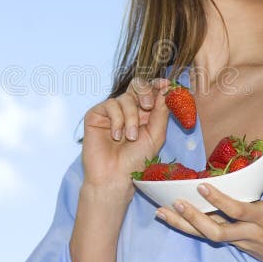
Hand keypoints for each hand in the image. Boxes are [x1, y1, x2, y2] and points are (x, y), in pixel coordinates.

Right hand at [81, 76, 171, 196]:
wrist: (114, 176)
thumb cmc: (136, 160)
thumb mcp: (155, 135)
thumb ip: (161, 111)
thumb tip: (166, 88)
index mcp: (144, 113)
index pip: (151, 91)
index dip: (157, 85)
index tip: (165, 85)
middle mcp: (128, 109)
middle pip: (137, 85)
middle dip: (145, 93)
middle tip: (148, 106)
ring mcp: (111, 111)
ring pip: (125, 98)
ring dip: (131, 118)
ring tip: (130, 137)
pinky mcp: (96, 114)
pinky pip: (110, 105)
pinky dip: (117, 121)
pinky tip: (115, 136)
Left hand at [155, 142, 262, 261]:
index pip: (238, 210)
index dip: (219, 200)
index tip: (201, 186)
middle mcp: (248, 233)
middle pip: (216, 231)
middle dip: (194, 219)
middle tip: (175, 203)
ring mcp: (240, 242)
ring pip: (208, 236)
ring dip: (183, 225)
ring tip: (162, 212)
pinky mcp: (236, 247)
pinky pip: (211, 237)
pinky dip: (191, 228)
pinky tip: (174, 218)